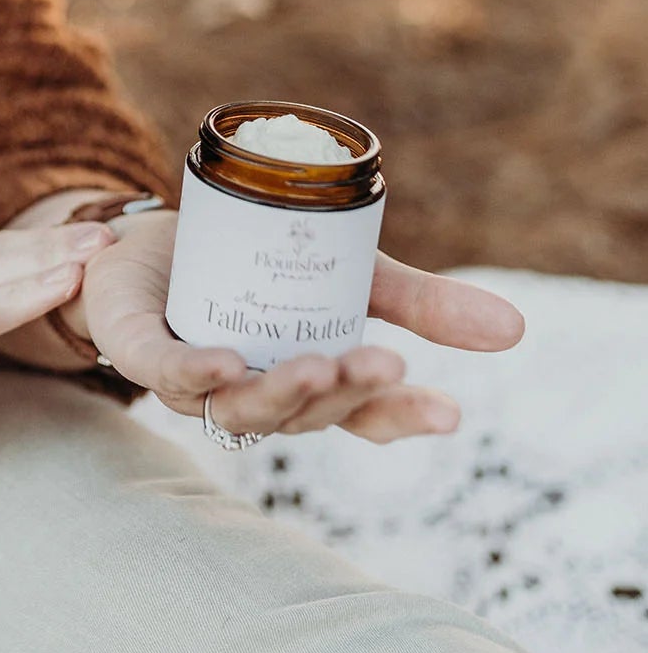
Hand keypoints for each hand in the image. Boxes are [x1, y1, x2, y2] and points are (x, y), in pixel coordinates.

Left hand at [75, 211, 524, 444]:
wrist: (149, 235)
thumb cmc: (249, 267)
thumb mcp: (346, 274)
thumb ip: (419, 301)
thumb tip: (515, 328)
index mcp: (303, 381)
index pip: (359, 415)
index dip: (400, 417)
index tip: (451, 410)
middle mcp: (248, 392)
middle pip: (301, 414)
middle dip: (343, 393)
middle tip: (383, 364)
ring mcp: (190, 376)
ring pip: (237, 404)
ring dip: (280, 391)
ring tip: (318, 366)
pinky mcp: (137, 345)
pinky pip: (162, 370)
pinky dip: (192, 370)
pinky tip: (223, 363)